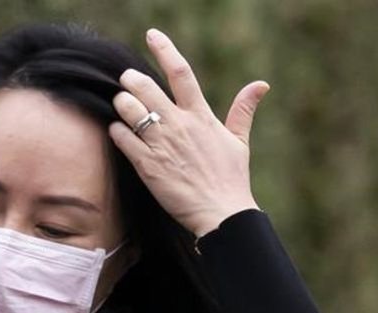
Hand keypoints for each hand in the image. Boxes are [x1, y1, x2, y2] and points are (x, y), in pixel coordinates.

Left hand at [109, 28, 269, 236]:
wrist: (220, 213)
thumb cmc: (231, 178)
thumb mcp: (239, 141)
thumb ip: (243, 110)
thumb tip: (261, 85)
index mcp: (201, 116)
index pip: (181, 72)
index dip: (164, 49)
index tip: (151, 35)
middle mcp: (178, 125)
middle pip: (144, 87)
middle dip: (130, 80)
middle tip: (127, 82)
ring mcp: (161, 145)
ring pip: (128, 109)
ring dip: (120, 103)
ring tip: (122, 106)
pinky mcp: (147, 165)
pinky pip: (122, 138)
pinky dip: (116, 130)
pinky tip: (119, 132)